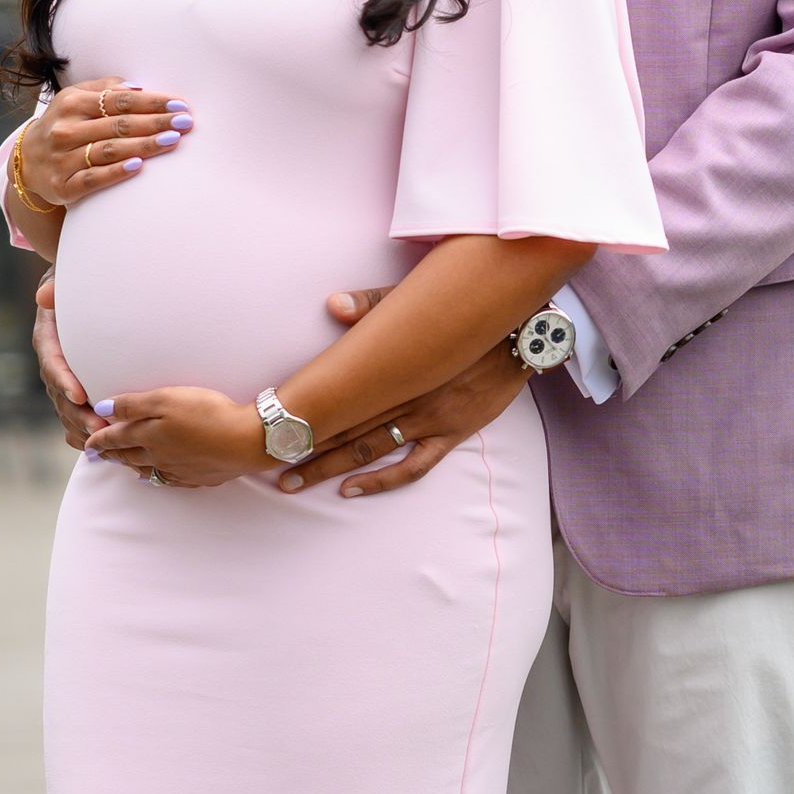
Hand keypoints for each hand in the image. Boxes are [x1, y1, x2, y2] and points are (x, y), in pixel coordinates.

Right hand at [15, 76, 193, 212]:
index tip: (179, 104)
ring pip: (109, 150)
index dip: (151, 102)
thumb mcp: (75, 99)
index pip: (119, 100)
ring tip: (172, 141)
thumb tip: (139, 88)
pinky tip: (139, 166)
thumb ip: (105, 89)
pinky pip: (93, 178)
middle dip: (156, 122)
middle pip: (119, 125)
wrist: (26, 160)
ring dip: (143, 145)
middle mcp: (66, 129)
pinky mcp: (63, 186)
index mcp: (72, 103)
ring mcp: (63, 158)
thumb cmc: (64, 123)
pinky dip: (116, 172)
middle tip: (185, 123)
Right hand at [32, 275, 95, 449]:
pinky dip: (84, 432)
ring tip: (104, 442)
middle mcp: (52, 363)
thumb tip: (44, 295)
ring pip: (66, 410)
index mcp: (47, 339)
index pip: (52, 362)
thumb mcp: (63, 281)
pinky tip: (101, 448)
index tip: (78, 394)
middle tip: (99, 427)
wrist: (75, 294)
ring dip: (83, 428)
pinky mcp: (73, 390)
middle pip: (60, 395)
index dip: (63, 380)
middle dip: (77, 414)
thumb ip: (55, 288)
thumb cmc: (74, 285)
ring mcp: (61, 379)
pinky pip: (74, 416)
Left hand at [85, 384, 263, 488]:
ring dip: (129, 466)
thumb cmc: (206, 413)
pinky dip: (155, 477)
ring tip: (120, 464)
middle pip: (128, 456)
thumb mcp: (166, 399)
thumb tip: (101, 409)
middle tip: (95, 456)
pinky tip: (155, 476)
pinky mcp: (197, 476)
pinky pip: (168, 480)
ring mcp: (178, 469)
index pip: (116, 438)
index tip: (87, 443)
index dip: (100, 439)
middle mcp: (159, 456)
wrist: (246, 440)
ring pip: (146, 469)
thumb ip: (132, 405)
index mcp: (148, 437)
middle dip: (110, 454)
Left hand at [279, 285, 529, 498]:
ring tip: (297, 482)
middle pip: (346, 426)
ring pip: (371, 449)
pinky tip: (352, 490)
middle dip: (307, 448)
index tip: (274, 424)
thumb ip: (374, 304)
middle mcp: (406, 397)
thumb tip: (332, 303)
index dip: (306, 410)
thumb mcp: (418, 304)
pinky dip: (381, 481)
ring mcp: (429, 419)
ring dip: (332, 467)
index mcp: (393, 366)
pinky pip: (413, 466)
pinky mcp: (451, 433)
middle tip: (273, 467)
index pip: (340, 394)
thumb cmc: (465, 314)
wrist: (520, 333)